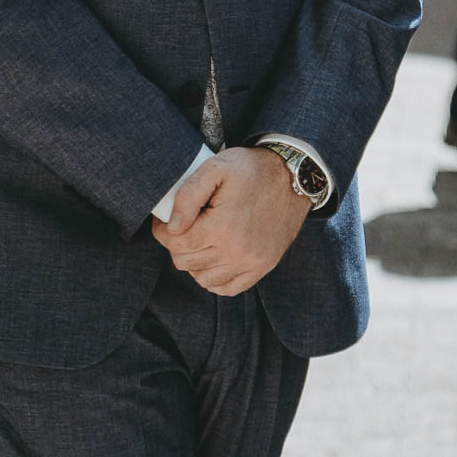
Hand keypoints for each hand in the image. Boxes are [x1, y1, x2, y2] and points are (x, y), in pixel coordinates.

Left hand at [151, 146, 309, 296]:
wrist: (292, 177)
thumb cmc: (251, 169)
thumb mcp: (216, 168)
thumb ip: (187, 195)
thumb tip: (171, 226)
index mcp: (222, 226)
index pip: (175, 243)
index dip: (163, 230)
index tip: (166, 219)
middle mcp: (236, 251)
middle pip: (185, 262)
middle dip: (177, 243)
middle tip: (184, 225)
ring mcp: (250, 263)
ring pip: (202, 278)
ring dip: (195, 261)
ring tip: (200, 238)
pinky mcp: (261, 268)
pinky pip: (226, 288)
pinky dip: (214, 277)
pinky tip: (214, 256)